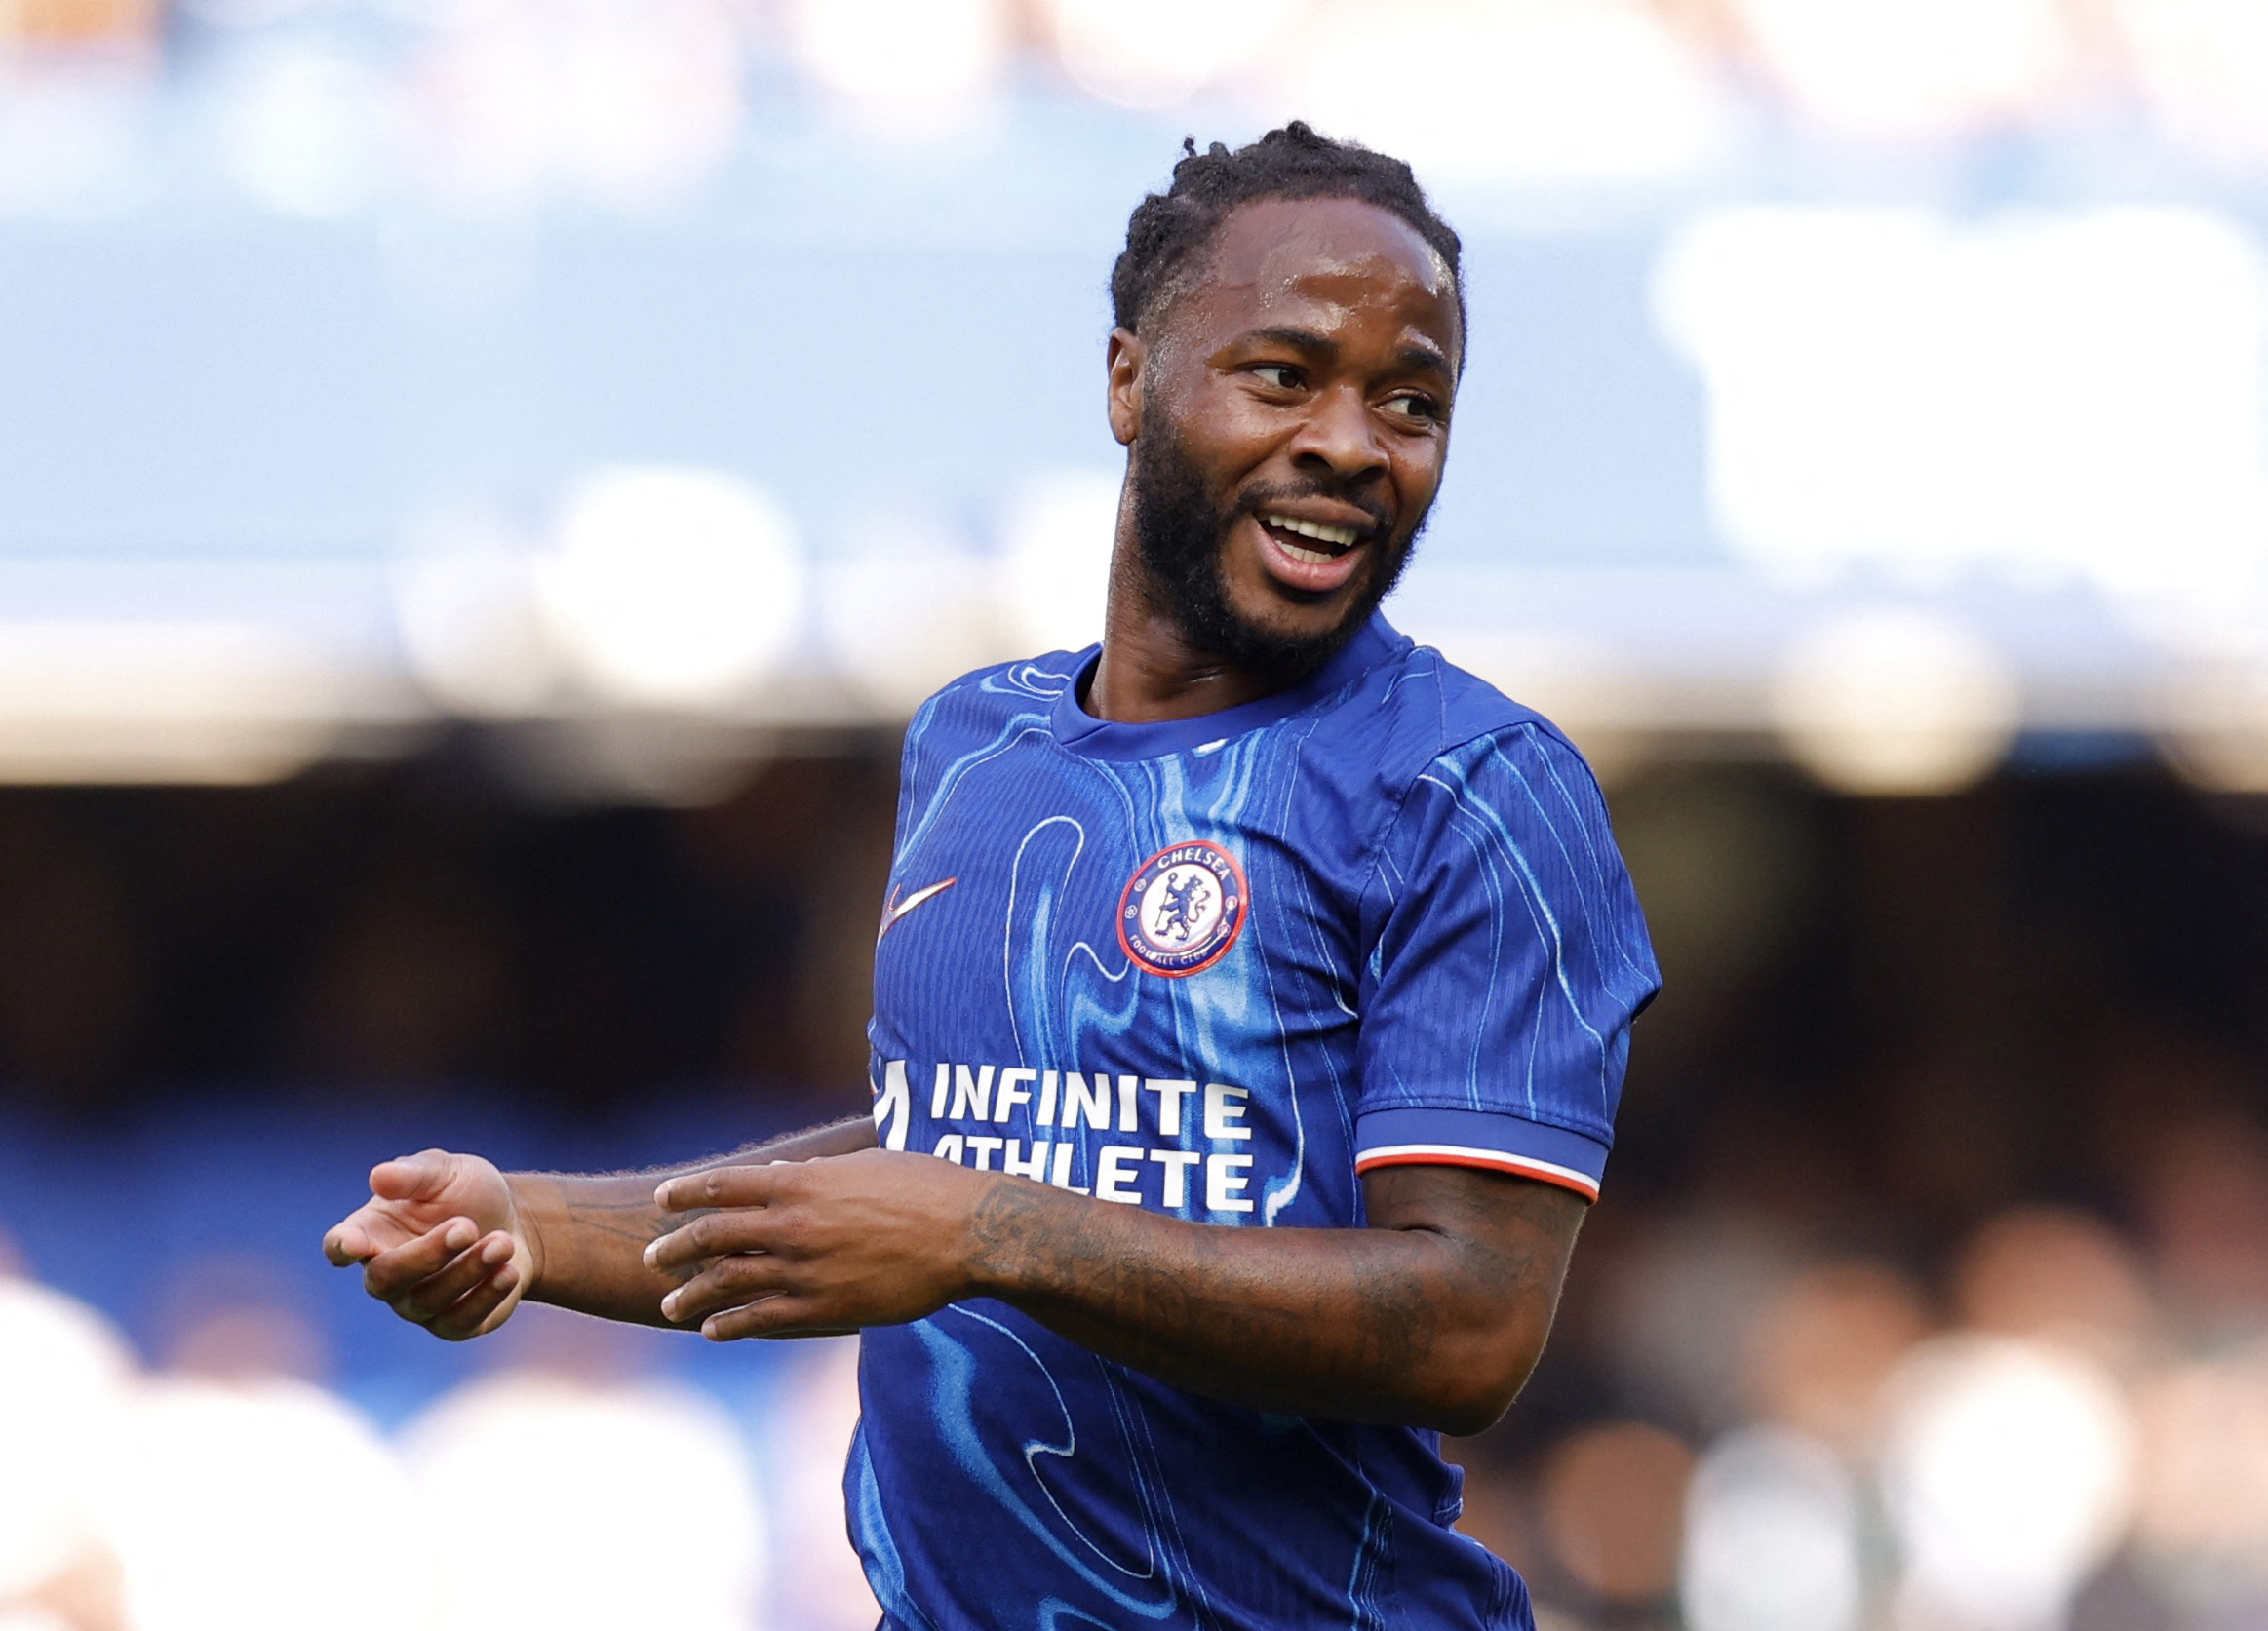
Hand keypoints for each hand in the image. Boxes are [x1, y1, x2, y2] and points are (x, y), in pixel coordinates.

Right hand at [323, 1149, 536, 1340]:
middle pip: (385, 1279)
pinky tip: (508, 1272)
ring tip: (502, 1242)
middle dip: (427, 1254)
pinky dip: (485, 1297)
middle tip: (467, 1226)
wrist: (515, 1222)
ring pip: (427, 1301)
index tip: (354, 1243)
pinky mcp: (452, 1325)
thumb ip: (414, 1173)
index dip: (342, 1247)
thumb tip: (379, 1177)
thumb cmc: (467, 1193)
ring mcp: (417, 1305)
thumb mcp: (446, 1171)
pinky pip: (459, 1322)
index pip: (339, 1245)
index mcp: (372, 1232)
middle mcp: (387, 1274)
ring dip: (468, 1270)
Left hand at [644, 1149, 1000, 1338]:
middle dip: (674, 1247)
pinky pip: (763, 1319)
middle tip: (652, 1258)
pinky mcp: (824, 1308)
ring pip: (728, 1283)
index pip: (724, 1184)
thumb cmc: (926, 1186)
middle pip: (712, 1236)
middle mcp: (792, 1225)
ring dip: (693, 1294)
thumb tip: (777, 1172)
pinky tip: (715, 1330)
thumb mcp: (866, 1163)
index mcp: (801, 1182)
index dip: (687, 1193)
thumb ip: (816, 1171)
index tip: (662, 1200)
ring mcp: (805, 1270)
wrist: (968, 1233)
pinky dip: (731, 1324)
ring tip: (671, 1305)